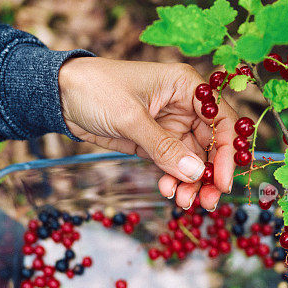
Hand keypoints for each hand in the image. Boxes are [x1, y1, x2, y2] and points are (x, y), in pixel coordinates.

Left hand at [59, 56, 236, 209]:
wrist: (60, 95)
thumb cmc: (96, 90)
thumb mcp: (130, 118)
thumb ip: (163, 147)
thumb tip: (196, 173)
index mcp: (185, 86)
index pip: (221, 119)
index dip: (228, 151)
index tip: (224, 181)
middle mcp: (184, 105)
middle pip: (211, 144)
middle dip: (210, 173)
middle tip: (207, 202)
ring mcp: (170, 125)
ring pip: (193, 159)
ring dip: (192, 182)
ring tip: (186, 202)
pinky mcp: (154, 141)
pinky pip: (173, 164)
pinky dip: (174, 179)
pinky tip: (169, 190)